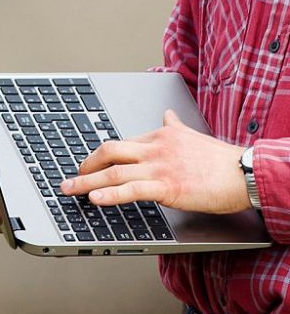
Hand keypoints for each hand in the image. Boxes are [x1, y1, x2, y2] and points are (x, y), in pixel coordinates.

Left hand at [60, 110, 250, 213]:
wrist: (245, 173)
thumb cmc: (220, 160)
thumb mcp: (192, 135)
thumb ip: (174, 126)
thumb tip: (167, 114)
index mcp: (160, 136)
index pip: (121, 143)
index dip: (100, 156)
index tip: (86, 164)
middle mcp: (156, 148)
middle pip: (109, 151)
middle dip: (86, 165)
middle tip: (72, 176)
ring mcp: (160, 167)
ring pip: (114, 172)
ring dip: (87, 182)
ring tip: (70, 189)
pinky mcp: (168, 186)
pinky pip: (132, 190)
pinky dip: (110, 195)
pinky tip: (95, 199)